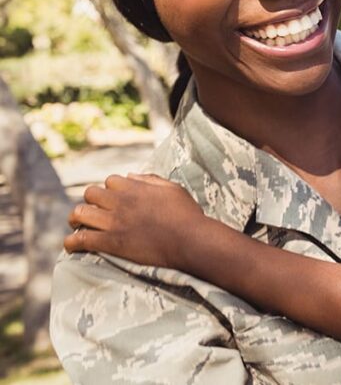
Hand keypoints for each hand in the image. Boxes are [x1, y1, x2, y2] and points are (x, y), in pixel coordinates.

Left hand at [65, 173, 206, 268]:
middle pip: (90, 193)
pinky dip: (71, 242)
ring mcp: (113, 222)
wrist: (189, 240)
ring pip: (79, 214)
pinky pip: (80, 240)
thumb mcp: (173, 189)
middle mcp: (120, 202)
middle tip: (94, 212)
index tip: (114, 199)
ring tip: (78, 226)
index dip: (111, 189)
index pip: (110, 180)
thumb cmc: (186, 215)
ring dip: (76, 219)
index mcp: (135, 187)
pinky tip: (72, 246)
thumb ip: (150, 179)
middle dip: (90, 202)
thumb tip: (131, 175)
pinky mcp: (110, 243)